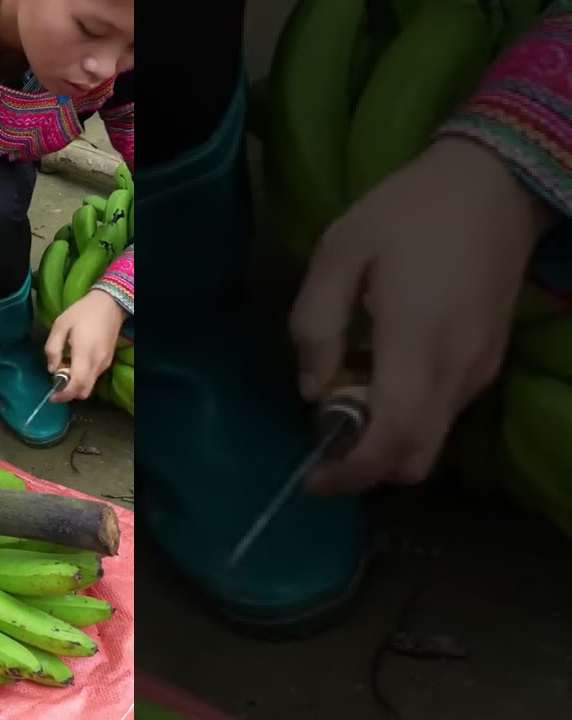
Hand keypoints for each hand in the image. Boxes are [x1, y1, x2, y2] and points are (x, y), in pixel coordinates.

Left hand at [45, 289, 128, 402]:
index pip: (76, 385)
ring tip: (64, 371)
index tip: (52, 397)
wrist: (109, 304)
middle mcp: (97, 363)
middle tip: (57, 384)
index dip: (63, 395)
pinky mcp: (108, 361)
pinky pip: (94, 377)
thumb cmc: (82, 312)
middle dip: (69, 394)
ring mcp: (104, 363)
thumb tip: (51, 368)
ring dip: (76, 385)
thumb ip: (53, 348)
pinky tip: (75, 365)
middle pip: (84, 391)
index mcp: (84, 354)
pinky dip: (83, 378)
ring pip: (89, 386)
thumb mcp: (60, 325)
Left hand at [289, 138, 552, 493]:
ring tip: (345, 402)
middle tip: (324, 442)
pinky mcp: (489, 361)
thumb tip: (311, 389)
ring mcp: (480, 369)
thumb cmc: (406, 212)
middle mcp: (457, 370)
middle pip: (416, 459)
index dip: (351, 472)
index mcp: (416, 343)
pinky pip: (446, 414)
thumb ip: (315, 325)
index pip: (391, 439)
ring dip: (386, 442)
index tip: (314, 479)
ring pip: (433, 441)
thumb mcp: (338, 252)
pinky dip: (408, 420)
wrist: (494, 183)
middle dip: (367, 468)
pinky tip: (379, 380)